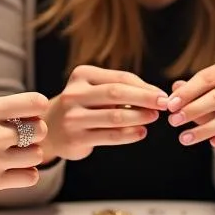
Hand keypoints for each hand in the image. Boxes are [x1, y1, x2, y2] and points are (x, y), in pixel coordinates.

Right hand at [0, 93, 49, 203]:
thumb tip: (22, 105)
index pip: (34, 103)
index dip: (35, 107)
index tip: (27, 112)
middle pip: (40, 130)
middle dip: (34, 130)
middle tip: (19, 134)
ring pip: (37, 155)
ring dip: (29, 153)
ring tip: (13, 152)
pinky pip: (29, 177)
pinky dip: (25, 173)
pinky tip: (11, 168)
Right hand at [47, 66, 167, 160]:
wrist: (50, 129)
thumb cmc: (83, 106)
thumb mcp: (96, 90)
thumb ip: (123, 88)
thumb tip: (157, 94)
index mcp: (81, 75)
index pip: (120, 78)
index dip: (145, 86)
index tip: (163, 95)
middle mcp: (74, 94)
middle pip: (117, 93)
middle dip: (145, 99)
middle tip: (164, 104)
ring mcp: (73, 117)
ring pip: (114, 116)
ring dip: (140, 117)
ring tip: (154, 118)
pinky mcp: (76, 138)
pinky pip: (110, 136)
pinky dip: (130, 135)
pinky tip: (142, 132)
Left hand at [167, 59, 214, 156]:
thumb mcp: (204, 92)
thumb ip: (190, 91)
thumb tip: (175, 88)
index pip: (207, 78)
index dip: (187, 93)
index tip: (170, 105)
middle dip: (193, 110)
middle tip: (174, 121)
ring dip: (204, 129)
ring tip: (184, 137)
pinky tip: (212, 143)